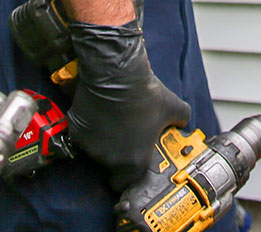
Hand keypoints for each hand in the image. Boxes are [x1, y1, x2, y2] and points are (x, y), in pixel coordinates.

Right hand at [67, 19, 190, 191]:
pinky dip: (89, 126)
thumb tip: (183, 121)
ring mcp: (91, 147)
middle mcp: (110, 160)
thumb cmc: (145, 94)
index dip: (127, 176)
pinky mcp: (77, 132)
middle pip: (111, 164)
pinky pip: (82, 134)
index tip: (129, 164)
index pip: (125, 183)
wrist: (118, 76)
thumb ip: (181, 118)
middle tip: (124, 132)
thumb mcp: (172, 106)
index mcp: (133, 161)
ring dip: (103, 138)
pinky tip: (99, 111)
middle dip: (116, 151)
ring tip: (113, 117)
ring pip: (95, 149)